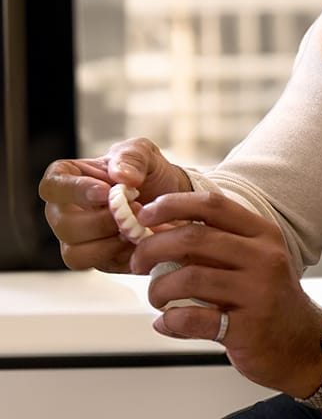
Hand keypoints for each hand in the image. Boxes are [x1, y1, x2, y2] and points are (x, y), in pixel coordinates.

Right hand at [38, 138, 192, 271]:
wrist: (171, 202)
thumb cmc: (149, 174)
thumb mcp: (145, 154)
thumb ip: (132, 157)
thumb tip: (122, 176)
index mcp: (68, 179)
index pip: (52, 186)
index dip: (75, 190)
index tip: (106, 191)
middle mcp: (64, 211)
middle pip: (62, 224)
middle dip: (100, 220)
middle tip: (133, 209)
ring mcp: (78, 239)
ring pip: (74, 252)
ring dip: (109, 241)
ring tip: (137, 227)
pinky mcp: (97, 259)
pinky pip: (98, 264)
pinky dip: (121, 255)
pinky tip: (139, 241)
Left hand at [131, 190, 321, 397]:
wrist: (302, 344)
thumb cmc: (267, 299)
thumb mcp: (251, 261)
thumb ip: (213, 244)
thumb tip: (157, 228)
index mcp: (263, 235)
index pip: (213, 205)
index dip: (172, 205)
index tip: (145, 216)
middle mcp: (265, 259)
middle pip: (194, 238)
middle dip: (152, 248)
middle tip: (138, 262)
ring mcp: (259, 293)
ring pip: (189, 278)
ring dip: (158, 289)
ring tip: (157, 298)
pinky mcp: (248, 328)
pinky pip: (193, 319)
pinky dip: (170, 321)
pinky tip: (168, 323)